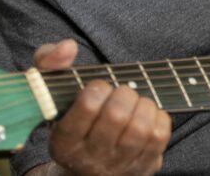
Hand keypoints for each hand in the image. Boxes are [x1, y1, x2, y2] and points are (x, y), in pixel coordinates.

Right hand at [33, 39, 170, 175]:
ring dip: (143, 105)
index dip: (99, 88)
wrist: (85, 167)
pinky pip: (159, 135)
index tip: (99, 88)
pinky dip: (158, 117)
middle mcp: (89, 159)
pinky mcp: (143, 167)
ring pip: (141, 128)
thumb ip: (50, 61)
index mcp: (64, 141)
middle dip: (124, 94)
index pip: (88, 105)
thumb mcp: (51, 91)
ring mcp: (118, 166)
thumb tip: (68, 46)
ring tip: (135, 103)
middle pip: (117, 116)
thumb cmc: (70, 117)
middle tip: (121, 93)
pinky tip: (146, 115)